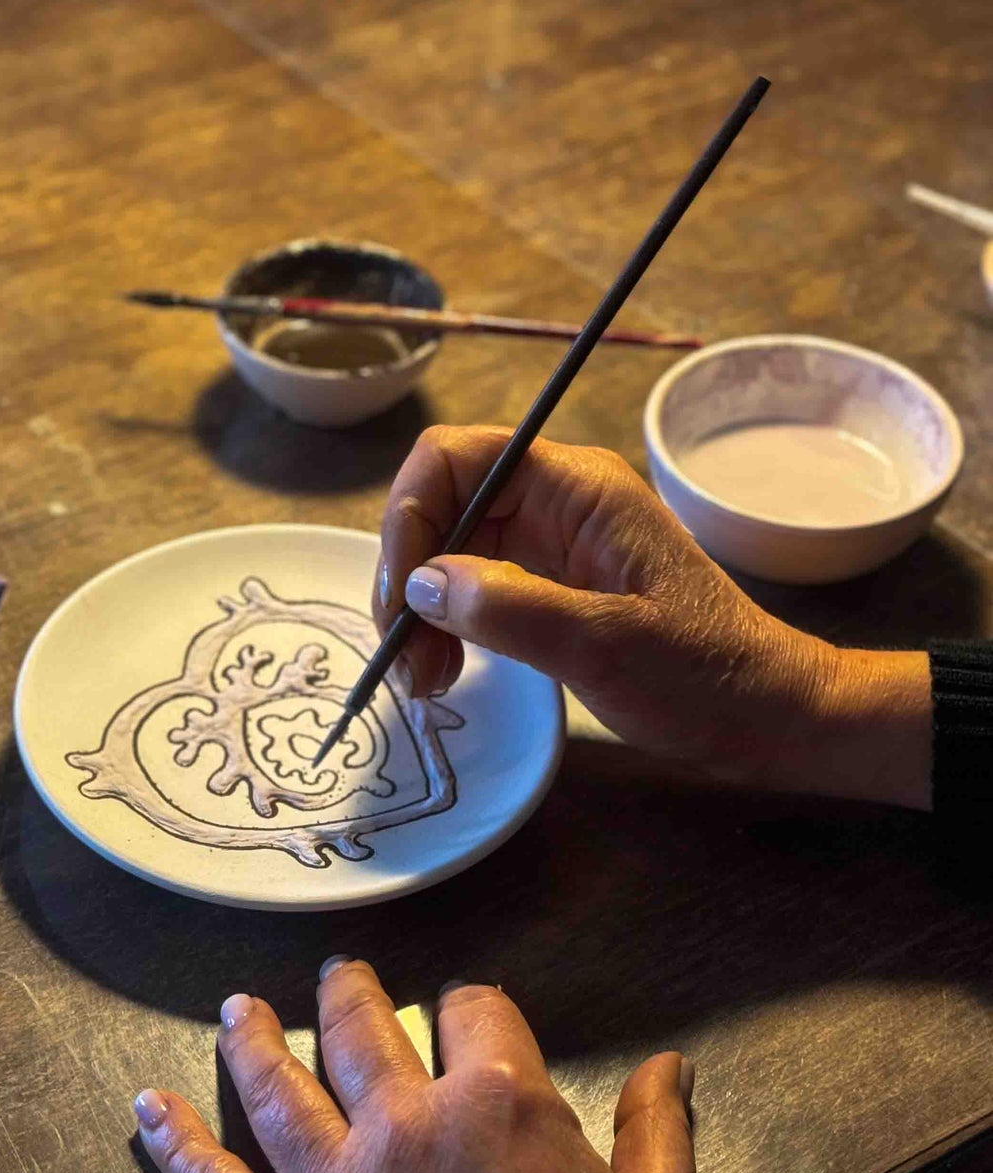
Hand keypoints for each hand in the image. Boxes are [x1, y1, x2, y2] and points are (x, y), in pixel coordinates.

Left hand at [135, 959, 699, 1172]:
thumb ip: (658, 1139)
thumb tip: (670, 1067)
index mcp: (503, 1107)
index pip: (474, 1010)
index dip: (472, 1009)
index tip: (467, 1015)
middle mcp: (409, 1126)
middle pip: (361, 1028)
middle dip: (347, 994)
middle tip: (334, 977)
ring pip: (278, 1086)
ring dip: (251, 1039)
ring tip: (235, 1009)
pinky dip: (175, 1143)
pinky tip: (146, 1107)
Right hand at [376, 431, 930, 808]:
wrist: (770, 716)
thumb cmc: (704, 676)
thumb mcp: (604, 646)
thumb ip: (509, 606)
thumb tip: (424, 581)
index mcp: (579, 487)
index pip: (457, 456)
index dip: (411, 514)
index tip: (401, 596)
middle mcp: (560, 499)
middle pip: (444, 501)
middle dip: (410, 573)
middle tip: (406, 659)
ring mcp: (556, 539)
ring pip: (451, 546)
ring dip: (422, 606)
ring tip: (426, 679)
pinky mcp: (553, 582)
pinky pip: (475, 582)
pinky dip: (448, 623)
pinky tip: (448, 668)